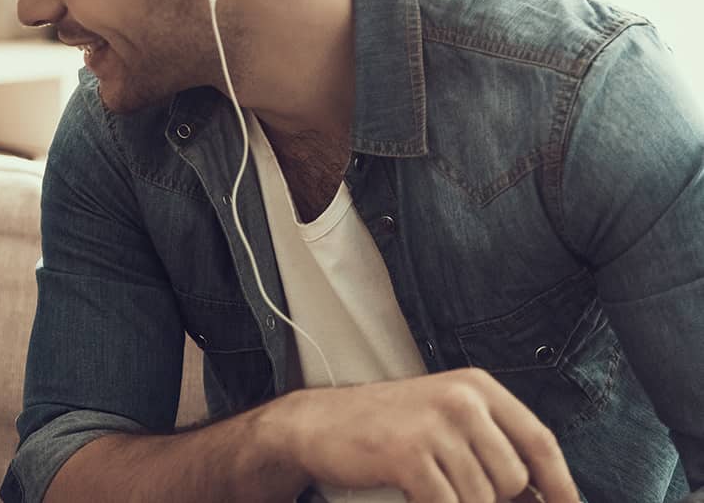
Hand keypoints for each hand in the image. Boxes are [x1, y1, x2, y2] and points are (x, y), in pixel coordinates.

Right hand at [285, 368, 578, 502]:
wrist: (317, 424)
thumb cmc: (385, 427)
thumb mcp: (445, 420)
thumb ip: (491, 446)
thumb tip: (540, 496)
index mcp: (478, 387)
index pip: (541, 442)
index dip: (561, 487)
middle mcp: (462, 399)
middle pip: (513, 478)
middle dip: (492, 501)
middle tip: (455, 493)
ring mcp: (435, 425)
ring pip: (482, 498)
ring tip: (429, 490)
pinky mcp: (409, 453)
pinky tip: (413, 496)